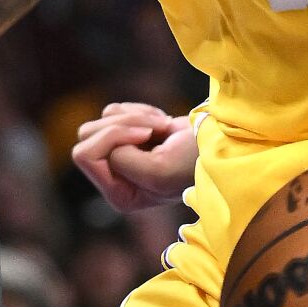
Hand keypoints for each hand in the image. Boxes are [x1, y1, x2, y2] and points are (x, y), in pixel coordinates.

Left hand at [71, 102, 198, 211]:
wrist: (223, 144)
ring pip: (102, 120)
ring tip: (161, 126)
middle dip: (122, 123)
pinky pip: (116, 111)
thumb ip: (122, 161)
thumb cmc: (195, 162)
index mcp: (119, 194)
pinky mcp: (131, 136)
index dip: (113, 137)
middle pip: (86, 135)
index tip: (147, 137)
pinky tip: (162, 124)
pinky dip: (140, 111)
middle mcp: (115, 178)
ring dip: (134, 117)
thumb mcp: (158, 172)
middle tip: (155, 129)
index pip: (84, 155)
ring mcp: (122, 156)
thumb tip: (110, 142)